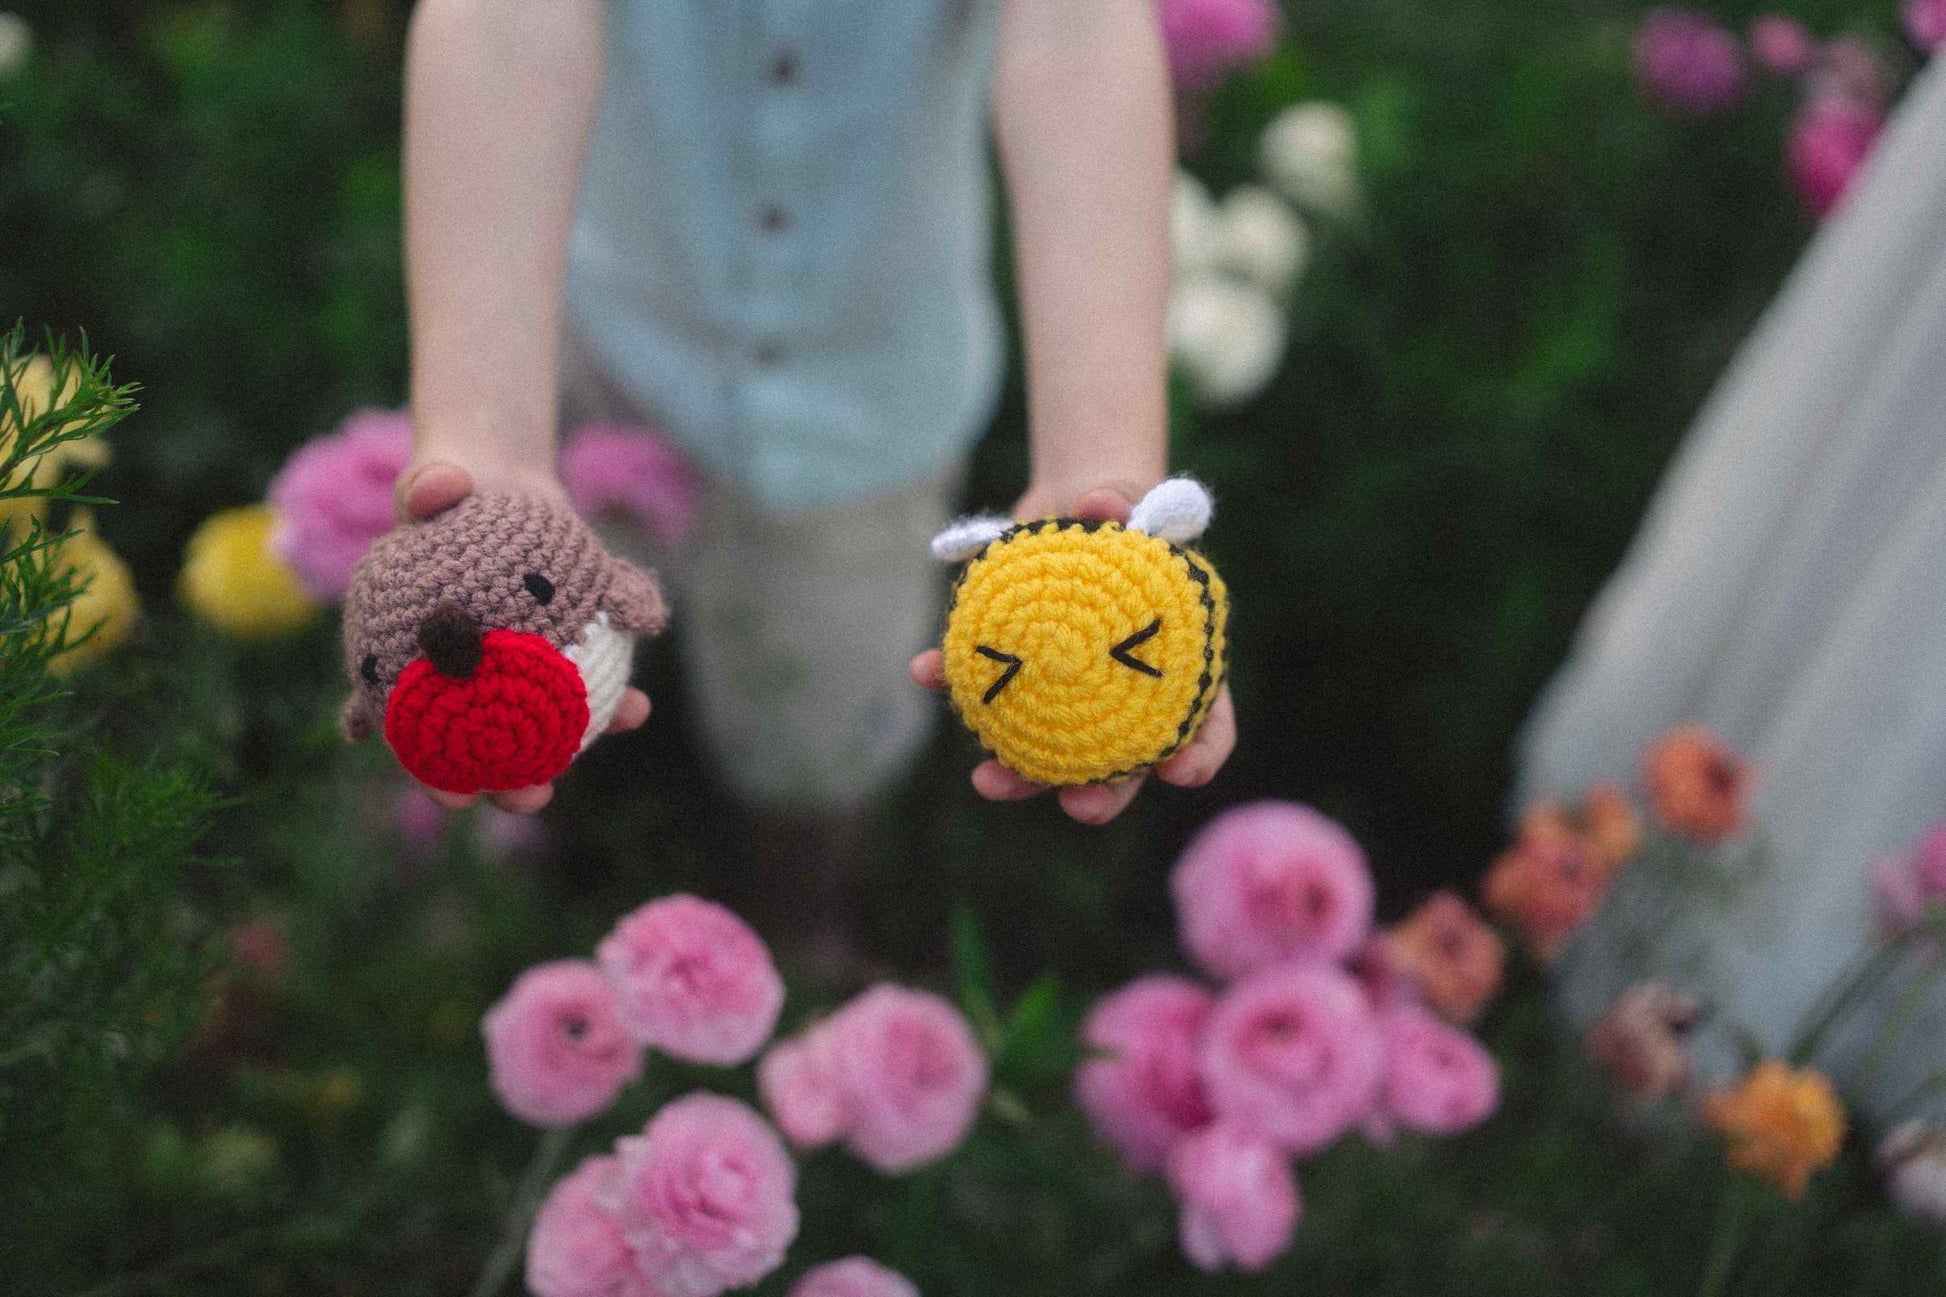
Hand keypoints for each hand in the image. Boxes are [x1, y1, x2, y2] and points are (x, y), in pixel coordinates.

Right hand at [388, 459, 652, 814]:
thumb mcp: (434, 484)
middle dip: (505, 784)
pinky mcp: (553, 656)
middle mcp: (461, 678)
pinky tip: (637, 707)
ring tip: (600, 752)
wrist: (494, 485)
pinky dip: (608, 700)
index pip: (405, 729)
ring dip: (568, 748)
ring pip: (534, 726)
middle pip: (475, 748)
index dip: (426, 770)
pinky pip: (579, 684)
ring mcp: (509, 673)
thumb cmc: (448, 490)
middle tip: (534, 797)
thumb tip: (442, 486)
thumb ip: (430, 487)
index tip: (455, 796)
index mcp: (409, 658)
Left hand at [909, 480, 1236, 825]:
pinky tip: (925, 671)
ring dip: (1020, 774)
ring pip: (1051, 750)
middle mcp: (1126, 696)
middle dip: (1103, 794)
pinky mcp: (1020, 675)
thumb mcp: (1131, 497)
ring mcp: (1071, 695)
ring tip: (988, 781)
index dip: (1199, 755)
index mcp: (1179, 667)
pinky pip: (987, 687)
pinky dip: (953, 678)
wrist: (1068, 511)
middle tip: (1079, 807)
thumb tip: (1101, 502)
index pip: (1205, 723)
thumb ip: (1124, 500)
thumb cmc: (1121, 512)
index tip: (1181, 772)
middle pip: (1125, 760)